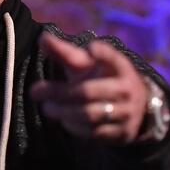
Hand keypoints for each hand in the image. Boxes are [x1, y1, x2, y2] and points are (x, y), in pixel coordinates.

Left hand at [30, 32, 146, 142]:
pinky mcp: (122, 131)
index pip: (112, 58)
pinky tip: (63, 120)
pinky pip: (94, 131)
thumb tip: (42, 38)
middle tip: (34, 91)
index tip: (90, 48)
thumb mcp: (87, 65)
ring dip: (63, 112)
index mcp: (119, 66)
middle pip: (87, 91)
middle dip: (58, 92)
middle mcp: (126, 88)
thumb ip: (66, 53)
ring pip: (90, 114)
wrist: (135, 108)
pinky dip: (75, 127)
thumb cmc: (101, 78)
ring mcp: (126, 111)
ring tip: (47, 108)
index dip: (103, 53)